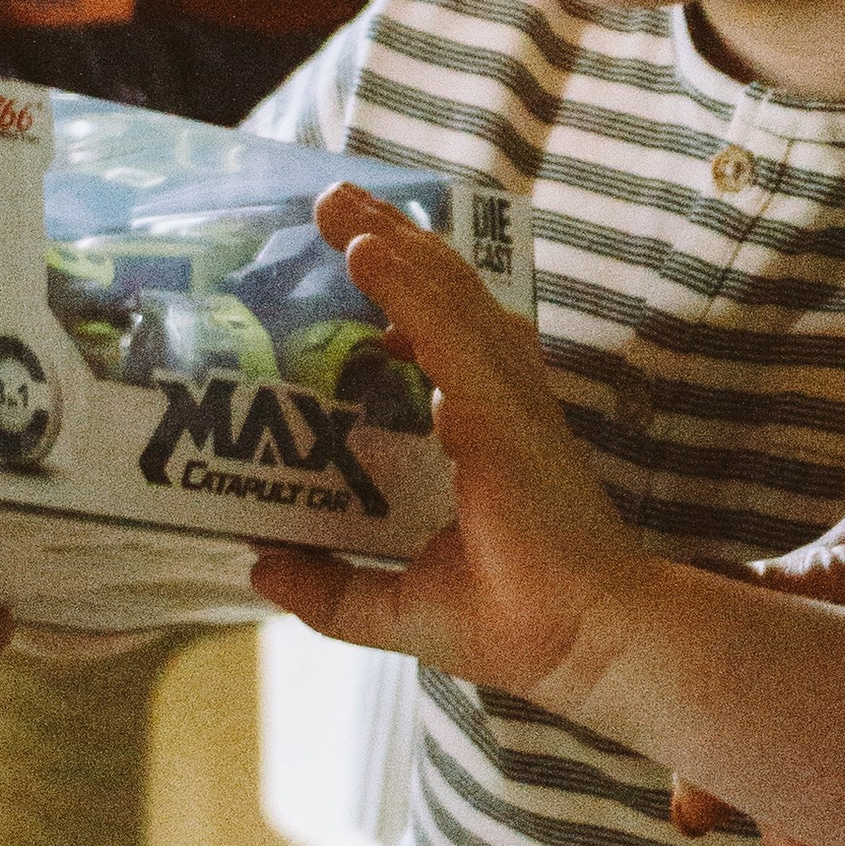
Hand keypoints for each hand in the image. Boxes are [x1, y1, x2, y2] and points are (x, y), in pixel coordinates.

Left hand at [246, 187, 648, 702]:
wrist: (583, 645)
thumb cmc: (519, 623)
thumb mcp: (398, 604)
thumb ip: (333, 586)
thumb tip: (261, 564)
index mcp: (486, 432)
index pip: (442, 338)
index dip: (402, 290)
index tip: (357, 254)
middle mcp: (500, 401)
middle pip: (443, 296)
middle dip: (391, 241)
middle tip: (334, 200)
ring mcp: (505, 401)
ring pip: (445, 296)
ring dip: (391, 242)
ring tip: (337, 203)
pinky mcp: (501, 413)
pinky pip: (446, 332)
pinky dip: (404, 288)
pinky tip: (363, 252)